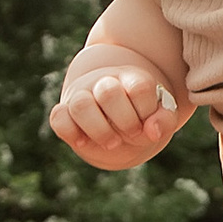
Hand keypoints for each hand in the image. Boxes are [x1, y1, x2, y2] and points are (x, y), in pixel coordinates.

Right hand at [51, 66, 187, 170]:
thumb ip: (163, 121)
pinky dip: (70, 133)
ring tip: (112, 142)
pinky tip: (85, 142)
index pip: (139, 87)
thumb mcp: (159, 117)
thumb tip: (152, 131)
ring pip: (81, 105)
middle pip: (108, 92)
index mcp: (130, 78)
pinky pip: (58, 118)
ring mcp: (81, 96)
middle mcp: (104, 83)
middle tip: (132, 134)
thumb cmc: (141, 117)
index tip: (149, 124)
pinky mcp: (65, 113)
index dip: (146, 110)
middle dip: (125, 121)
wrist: (118, 122)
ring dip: (99, 129)